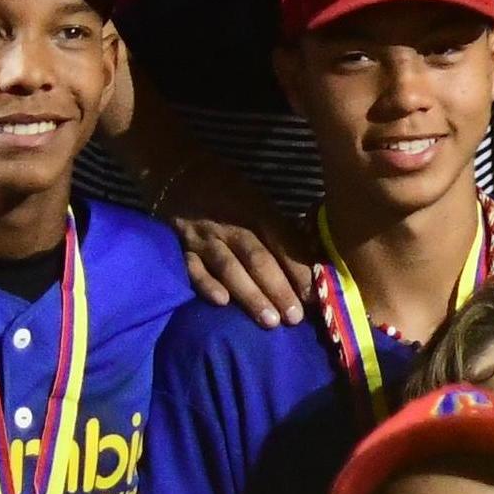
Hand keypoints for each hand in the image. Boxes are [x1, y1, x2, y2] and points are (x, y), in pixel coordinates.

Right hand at [158, 159, 312, 325]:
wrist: (177, 171)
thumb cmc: (228, 190)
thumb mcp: (259, 201)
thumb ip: (279, 229)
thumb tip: (310, 261)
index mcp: (258, 212)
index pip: (283, 243)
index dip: (299, 270)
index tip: (316, 296)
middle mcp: (233, 226)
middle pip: (258, 259)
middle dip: (279, 289)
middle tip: (295, 318)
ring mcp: (205, 238)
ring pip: (230, 269)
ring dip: (250, 295)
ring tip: (269, 321)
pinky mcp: (180, 248)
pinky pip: (192, 269)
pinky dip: (206, 285)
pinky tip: (221, 302)